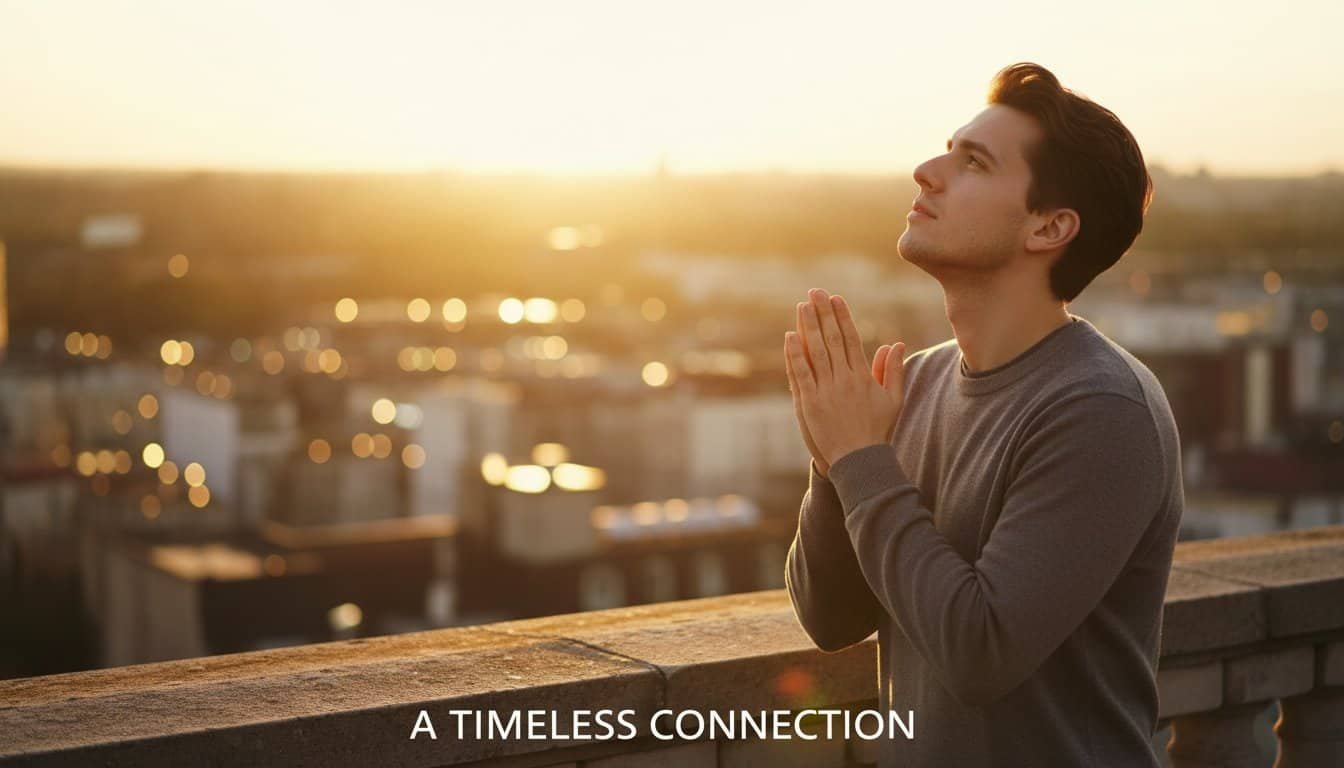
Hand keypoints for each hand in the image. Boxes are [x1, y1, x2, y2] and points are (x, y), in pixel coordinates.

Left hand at [785, 288, 905, 470]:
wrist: (859, 461)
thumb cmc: (876, 431)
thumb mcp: (893, 400)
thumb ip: (893, 371)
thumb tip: (895, 344)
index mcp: (863, 376)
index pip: (851, 339)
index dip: (842, 317)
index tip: (836, 299)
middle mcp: (844, 379)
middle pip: (832, 339)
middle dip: (823, 313)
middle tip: (815, 292)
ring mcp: (826, 391)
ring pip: (816, 352)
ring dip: (808, 327)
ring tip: (802, 306)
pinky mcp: (810, 403)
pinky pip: (801, 373)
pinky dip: (795, 354)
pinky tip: (790, 336)